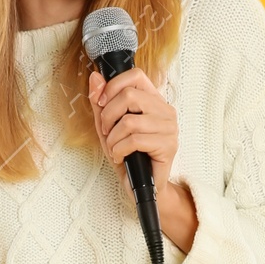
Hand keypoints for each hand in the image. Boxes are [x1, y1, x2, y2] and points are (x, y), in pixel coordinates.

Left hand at [88, 67, 196, 252]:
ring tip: (114, 148)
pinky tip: (120, 157)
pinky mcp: (168, 145)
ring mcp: (170, 127)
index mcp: (153, 100)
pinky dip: (119, 150)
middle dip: (108, 115)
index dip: (113, 86)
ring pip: (130, 120)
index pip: (135, 76)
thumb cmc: (128, 156)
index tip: (101, 103)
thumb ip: (101, 103)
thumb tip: (95, 77)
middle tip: (106, 131)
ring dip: (113, 138)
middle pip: (130, 95)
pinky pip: (135, 140)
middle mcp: (165, 110)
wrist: (142, 187)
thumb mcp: (108, 126)